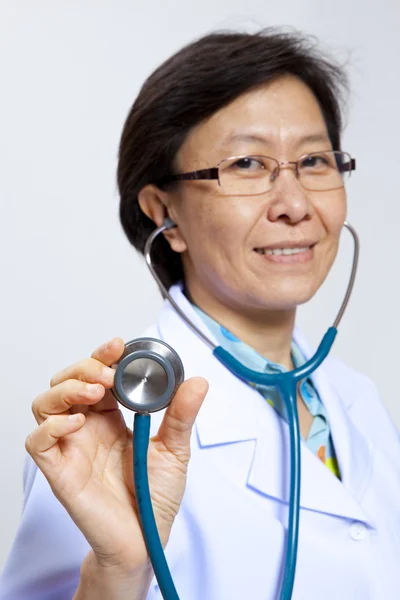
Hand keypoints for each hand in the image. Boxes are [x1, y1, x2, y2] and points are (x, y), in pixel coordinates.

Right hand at [26, 338, 207, 575]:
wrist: (145, 539)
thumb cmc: (155, 495)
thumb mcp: (174, 449)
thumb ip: (182, 416)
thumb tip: (198, 381)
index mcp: (111, 415)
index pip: (97, 374)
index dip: (102, 356)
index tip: (119, 345)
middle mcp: (87, 425)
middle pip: (66, 381)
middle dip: (84, 368)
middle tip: (108, 374)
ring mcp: (70, 446)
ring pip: (45, 404)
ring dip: (66, 389)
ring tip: (96, 393)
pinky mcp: (59, 470)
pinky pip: (37, 442)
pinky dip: (51, 426)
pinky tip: (76, 423)